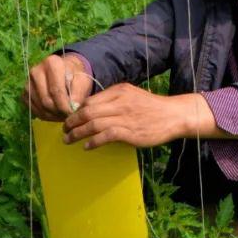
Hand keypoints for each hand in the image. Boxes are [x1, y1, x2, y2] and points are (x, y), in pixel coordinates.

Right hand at [23, 54, 93, 120]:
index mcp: (51, 63)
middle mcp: (36, 71)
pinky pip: (33, 109)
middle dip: (58, 112)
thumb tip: (72, 107)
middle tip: (68, 117)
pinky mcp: (24, 93)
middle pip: (46, 100)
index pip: (56, 91)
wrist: (64, 71)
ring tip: (63, 116)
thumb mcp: (82, 80)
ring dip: (52, 115)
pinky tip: (55, 114)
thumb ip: (79, 93)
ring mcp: (28, 82)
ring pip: (39, 106)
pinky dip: (45, 115)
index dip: (64, 106)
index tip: (72, 113)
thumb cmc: (75, 75)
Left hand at [61, 83, 206, 148]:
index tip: (69, 119)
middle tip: (64, 130)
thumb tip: (91, 111)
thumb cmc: (152, 107)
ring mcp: (125, 117)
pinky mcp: (130, 132)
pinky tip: (87, 146)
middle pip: (87, 112)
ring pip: (93, 124)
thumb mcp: (132, 96)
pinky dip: (93, 142)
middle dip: (72, 122)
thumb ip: (113, 101)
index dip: (76, 111)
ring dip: (77, 133)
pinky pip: (105, 136)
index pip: (90, 100)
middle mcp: (120, 102)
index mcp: (119, 91)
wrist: (173, 115)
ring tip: (69, 140)